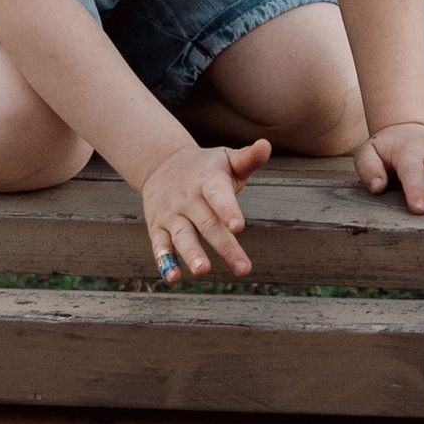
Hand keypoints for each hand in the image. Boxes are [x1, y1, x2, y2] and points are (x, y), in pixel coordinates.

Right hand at [143, 135, 270, 282]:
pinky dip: (165, 262)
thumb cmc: (207, 166)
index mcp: (208, 180)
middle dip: (225, 246)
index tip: (238, 226)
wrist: (161, 163)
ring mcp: (172, 214)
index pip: (218, 195)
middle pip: (207, 224)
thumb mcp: (227, 158)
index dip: (227, 209)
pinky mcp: (157, 227)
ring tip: (202, 271)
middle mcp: (188, 198)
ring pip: (182, 236)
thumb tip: (266, 144)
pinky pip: (160, 246)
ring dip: (192, 254)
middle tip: (242, 268)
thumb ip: (248, 158)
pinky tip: (174, 278)